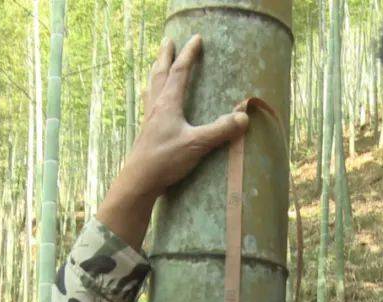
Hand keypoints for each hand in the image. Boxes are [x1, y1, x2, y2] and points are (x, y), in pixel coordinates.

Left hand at [97, 34, 249, 248]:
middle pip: (160, 73)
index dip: (189, 54)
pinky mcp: (146, 131)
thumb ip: (220, 131)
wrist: (139, 181)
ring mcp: (149, 119)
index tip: (196, 39)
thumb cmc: (164, 160)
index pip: (180, 72)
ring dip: (156, 71)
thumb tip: (243, 118)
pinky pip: (149, 102)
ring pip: (152, 86)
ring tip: (158, 62)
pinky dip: (152, 92)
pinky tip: (152, 99)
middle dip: (166, 55)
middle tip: (168, 40)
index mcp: (168, 104)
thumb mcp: (196, 145)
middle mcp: (156, 106)